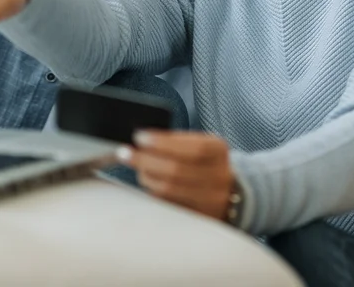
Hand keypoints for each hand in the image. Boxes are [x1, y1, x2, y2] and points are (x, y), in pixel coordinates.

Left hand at [117, 131, 233, 220]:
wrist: (228, 191)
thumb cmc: (207, 162)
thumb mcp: (202, 143)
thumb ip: (178, 140)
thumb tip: (145, 139)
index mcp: (219, 151)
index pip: (193, 147)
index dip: (164, 142)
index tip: (140, 137)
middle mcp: (218, 176)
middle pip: (176, 170)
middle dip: (146, 160)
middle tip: (125, 152)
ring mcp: (209, 200)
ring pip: (168, 190)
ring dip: (146, 176)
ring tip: (138, 166)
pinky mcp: (196, 216)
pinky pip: (167, 204)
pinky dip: (152, 191)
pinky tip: (147, 181)